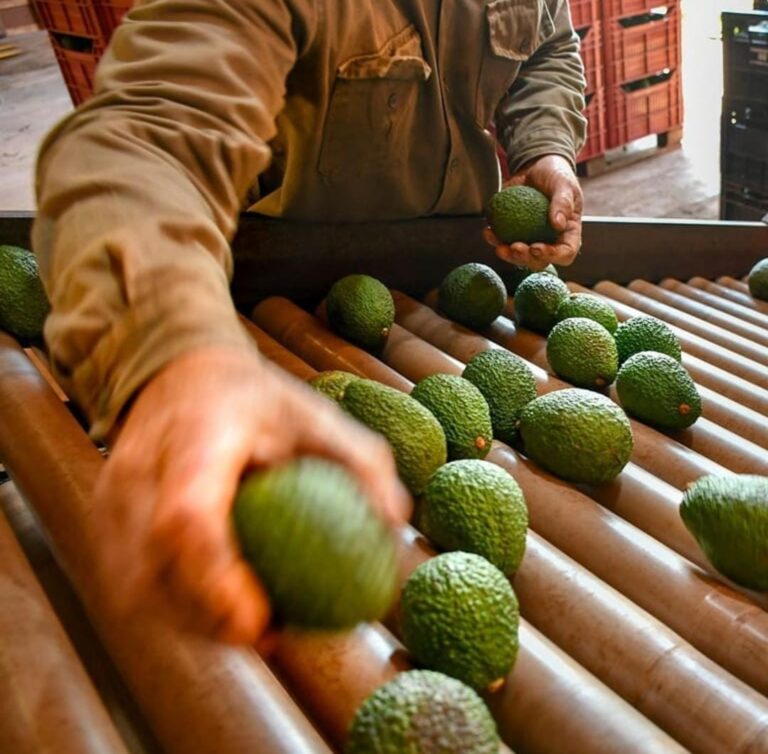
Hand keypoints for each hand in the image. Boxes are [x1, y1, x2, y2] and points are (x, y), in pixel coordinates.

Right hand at [93, 345, 409, 643]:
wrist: (182, 374)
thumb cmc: (257, 399)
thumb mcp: (317, 413)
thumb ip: (361, 461)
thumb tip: (395, 524)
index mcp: (197, 438)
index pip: (187, 519)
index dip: (216, 580)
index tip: (260, 621)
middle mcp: (142, 470)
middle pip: (152, 569)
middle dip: (206, 620)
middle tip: (267, 635)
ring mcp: (112, 496)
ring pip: (134, 587)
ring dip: (188, 622)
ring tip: (246, 627)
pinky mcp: (104, 516)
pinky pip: (127, 580)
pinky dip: (170, 606)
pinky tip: (214, 609)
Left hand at [484, 154, 582, 270]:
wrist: (537, 166)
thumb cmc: (556, 175)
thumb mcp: (564, 184)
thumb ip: (563, 202)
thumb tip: (558, 224)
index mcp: (567, 233)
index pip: (565, 253)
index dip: (552, 256)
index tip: (536, 247)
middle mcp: (550, 240)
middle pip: (539, 261)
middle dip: (525, 258)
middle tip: (514, 247)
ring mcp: (530, 238)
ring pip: (519, 257)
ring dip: (507, 255)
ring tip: (498, 246)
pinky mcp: (513, 232)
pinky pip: (503, 241)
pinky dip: (494, 239)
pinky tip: (488, 231)